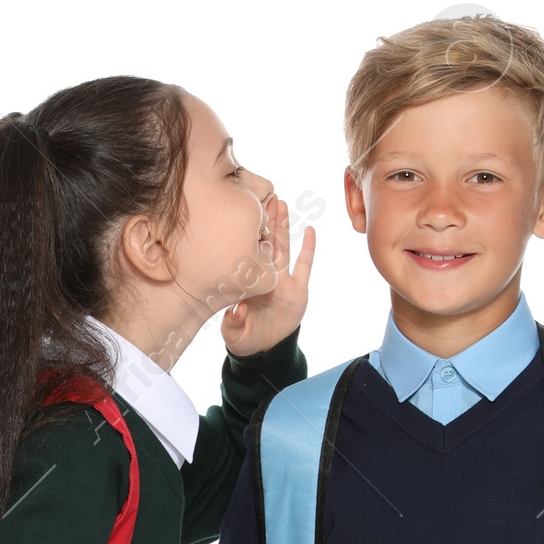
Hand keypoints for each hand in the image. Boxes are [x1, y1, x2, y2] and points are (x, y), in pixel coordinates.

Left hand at [221, 193, 314, 356]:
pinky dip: (308, 249)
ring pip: (283, 247)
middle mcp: (266, 276)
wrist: (265, 349)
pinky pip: (304, 266)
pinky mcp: (298, 290)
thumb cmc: (244, 337)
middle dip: (266, 219)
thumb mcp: (234, 333)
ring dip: (283, 226)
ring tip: (282, 203)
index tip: (244, 210)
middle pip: (266, 242)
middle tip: (265, 194)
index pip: (248, 252)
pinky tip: (310, 230)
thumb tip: (237, 309)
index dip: (248, 232)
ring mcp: (283, 281)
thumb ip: (233, 322)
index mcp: (248, 281)